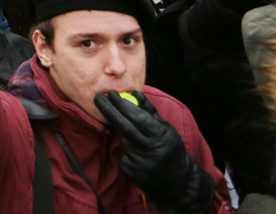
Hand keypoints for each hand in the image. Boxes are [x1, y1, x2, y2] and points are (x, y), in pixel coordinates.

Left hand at [95, 91, 213, 213]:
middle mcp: (150, 149)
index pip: (138, 117)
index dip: (123, 104)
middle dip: (109, 110)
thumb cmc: (169, 149)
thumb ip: (149, 112)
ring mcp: (140, 162)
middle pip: (124, 127)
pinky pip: (123, 156)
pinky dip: (127, 153)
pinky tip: (139, 158)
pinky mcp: (131, 172)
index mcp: (161, 135)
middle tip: (98, 97)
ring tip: (140, 143)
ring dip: (126, 137)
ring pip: (124, 141)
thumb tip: (134, 94)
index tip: (111, 94)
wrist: (177, 182)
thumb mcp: (166, 129)